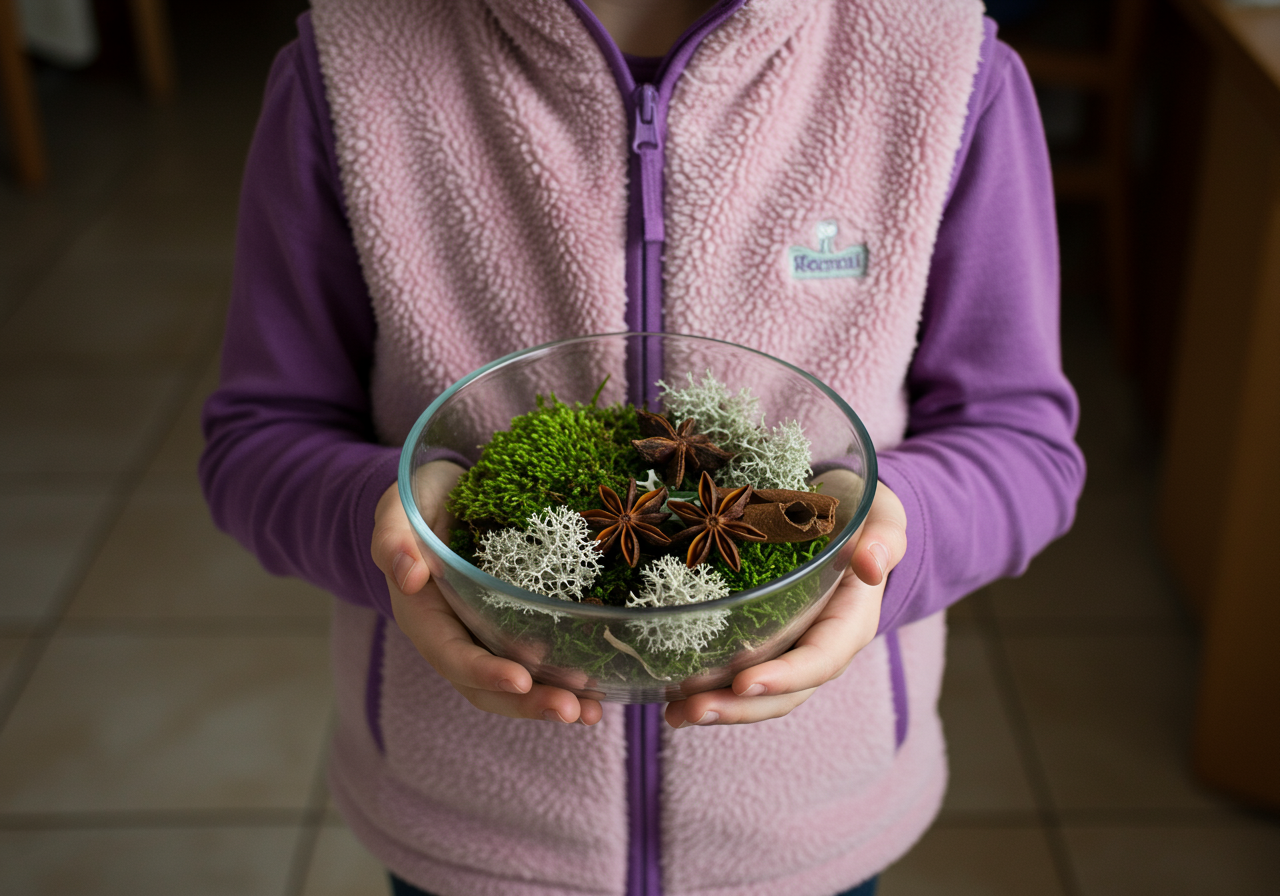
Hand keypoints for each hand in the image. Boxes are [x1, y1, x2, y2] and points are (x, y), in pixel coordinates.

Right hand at [371, 460, 603, 725]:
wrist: (443, 494)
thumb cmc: (418, 501)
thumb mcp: (398, 511)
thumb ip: (393, 539)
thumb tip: (409, 578)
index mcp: (425, 616)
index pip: (451, 655)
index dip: (484, 672)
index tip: (521, 680)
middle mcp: (455, 635)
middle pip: (486, 685)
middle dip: (528, 703)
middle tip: (571, 709)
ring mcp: (485, 634)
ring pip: (515, 683)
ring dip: (552, 700)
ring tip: (592, 712)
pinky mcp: (513, 625)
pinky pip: (538, 661)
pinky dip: (566, 679)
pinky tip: (599, 692)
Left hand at [664, 469, 906, 727]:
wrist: (846, 515)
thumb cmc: (864, 515)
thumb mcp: (884, 518)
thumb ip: (885, 538)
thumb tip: (871, 563)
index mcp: (850, 623)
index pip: (820, 660)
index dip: (785, 676)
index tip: (745, 682)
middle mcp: (820, 645)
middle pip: (783, 692)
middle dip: (738, 707)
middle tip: (691, 710)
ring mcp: (790, 648)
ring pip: (756, 692)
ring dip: (717, 707)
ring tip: (673, 712)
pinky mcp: (765, 641)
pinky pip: (739, 672)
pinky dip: (707, 687)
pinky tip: (670, 694)